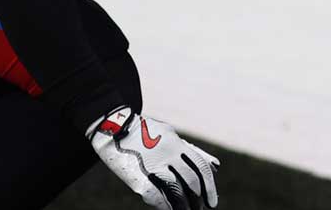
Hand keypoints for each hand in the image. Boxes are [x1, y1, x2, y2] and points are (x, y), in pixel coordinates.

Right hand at [88, 106, 219, 209]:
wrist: (114, 128)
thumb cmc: (146, 133)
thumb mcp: (172, 136)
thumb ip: (192, 152)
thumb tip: (216, 167)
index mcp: (177, 144)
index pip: (201, 168)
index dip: (209, 187)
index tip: (212, 202)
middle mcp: (168, 154)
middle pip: (191, 180)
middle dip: (198, 198)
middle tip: (201, 208)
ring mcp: (152, 165)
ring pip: (175, 190)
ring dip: (184, 205)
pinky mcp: (137, 176)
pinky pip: (155, 195)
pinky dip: (165, 206)